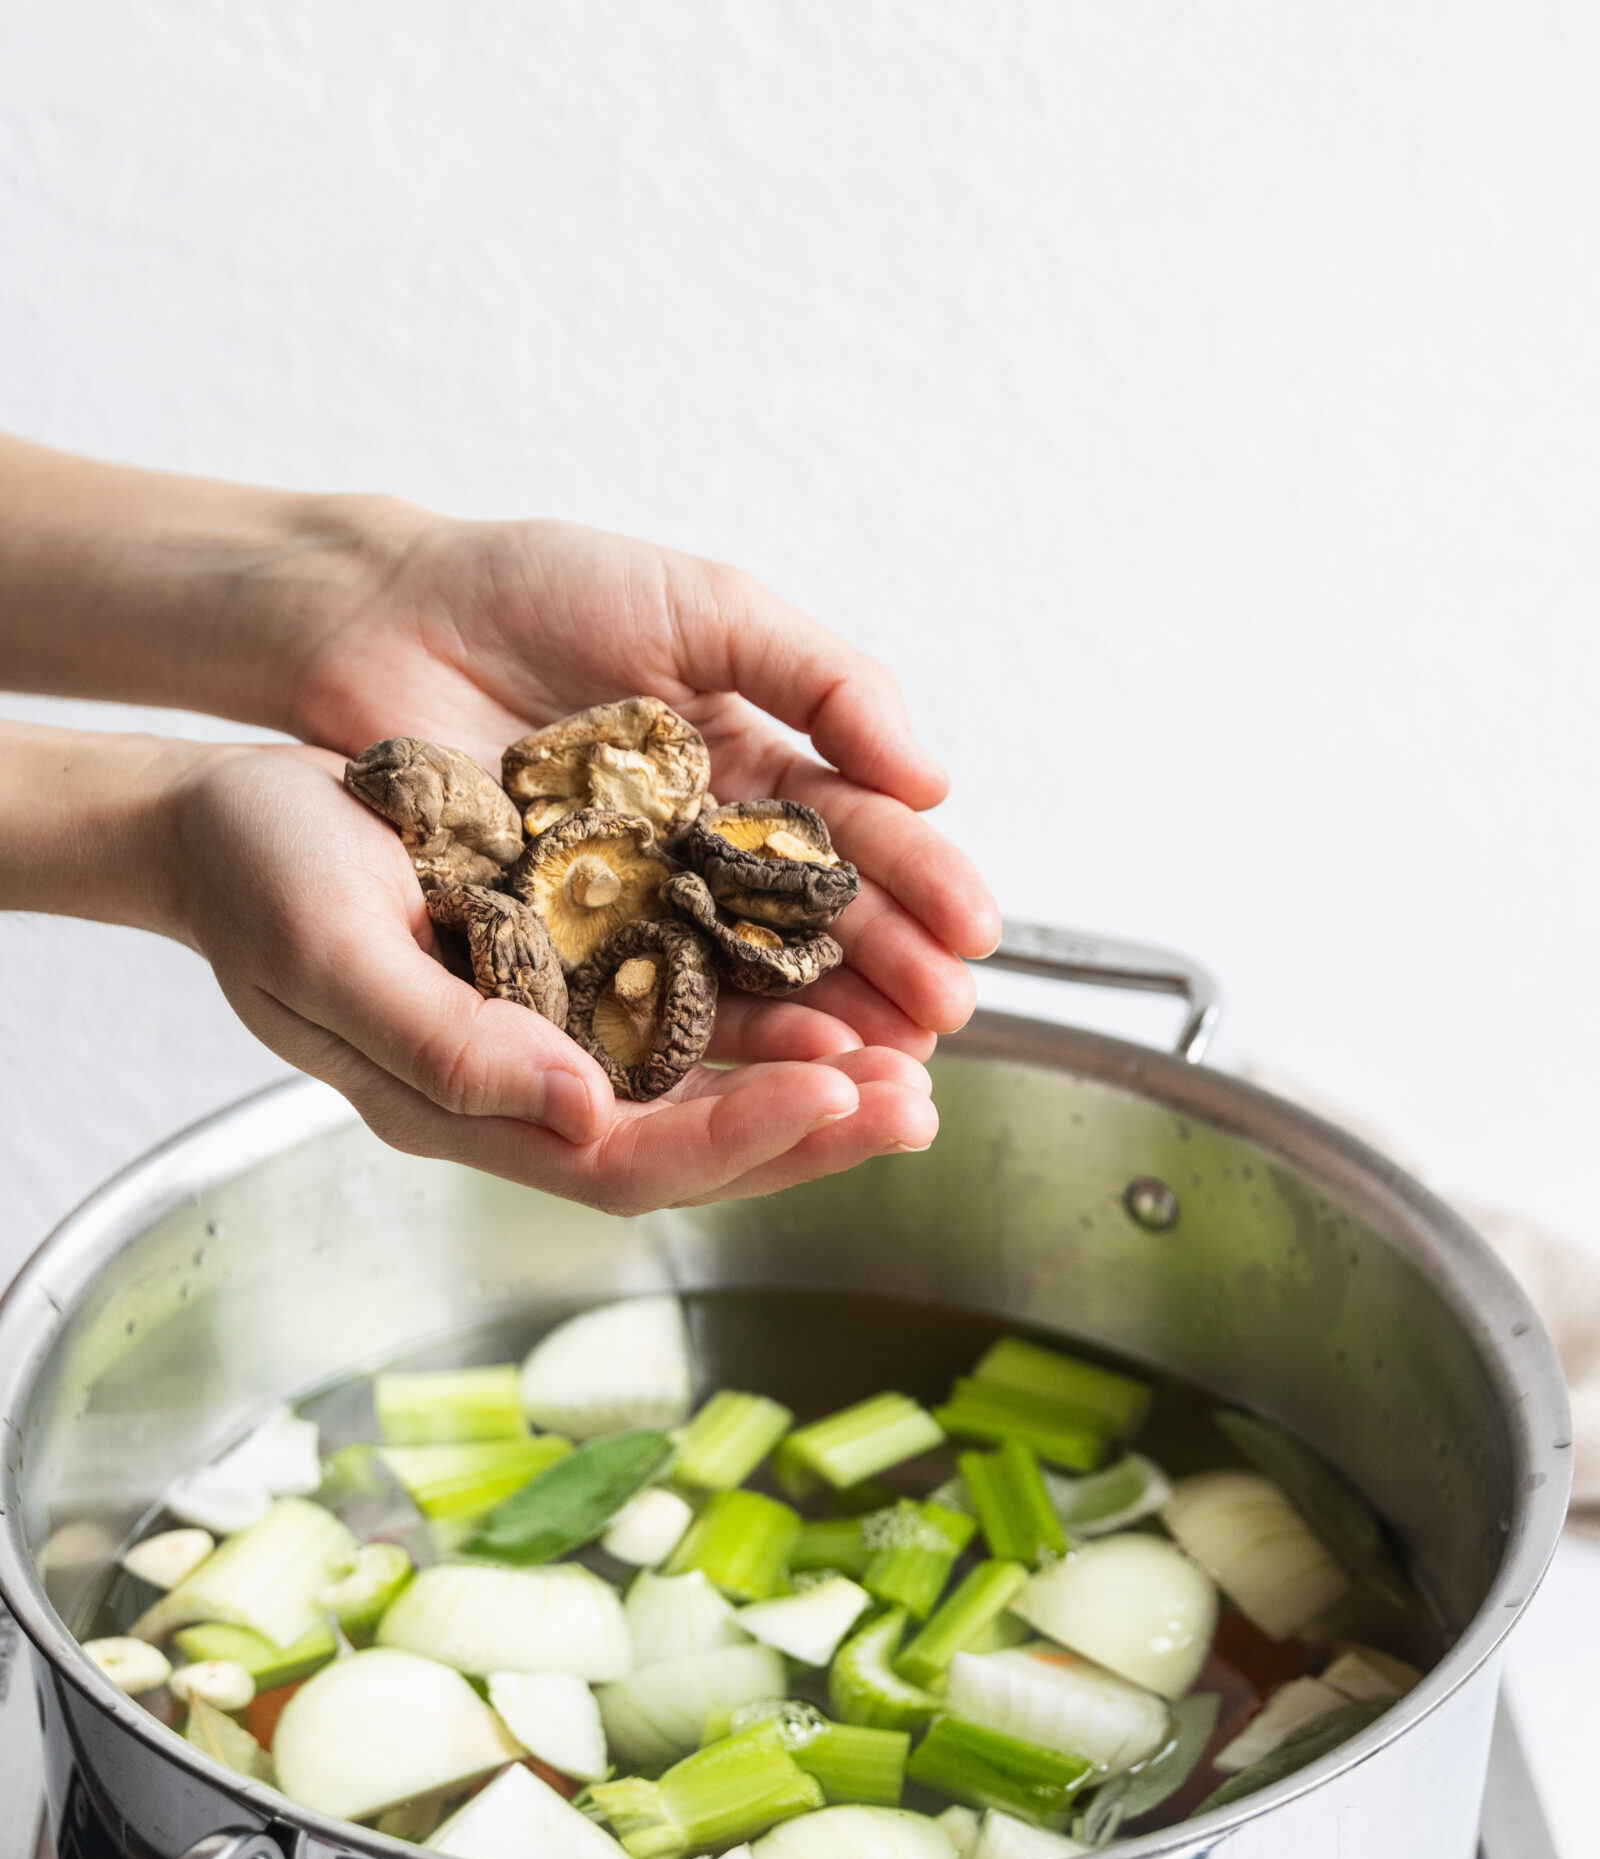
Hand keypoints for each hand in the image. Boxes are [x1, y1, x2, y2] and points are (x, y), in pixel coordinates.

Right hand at [168, 744, 942, 1211]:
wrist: (216, 815)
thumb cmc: (255, 878)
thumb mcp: (331, 953)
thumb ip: (448, 1043)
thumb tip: (582, 1113)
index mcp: (467, 1107)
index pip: (627, 1160)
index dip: (738, 1139)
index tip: (839, 1092)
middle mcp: (528, 1090)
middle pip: (693, 1144)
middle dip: (811, 1130)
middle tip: (918, 1102)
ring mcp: (556, 1037)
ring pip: (706, 1087)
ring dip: (812, 1078)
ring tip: (913, 1059)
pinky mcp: (577, 971)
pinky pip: (692, 1014)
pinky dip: (770, 1009)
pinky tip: (840, 988)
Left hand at [281, 511, 1000, 1059]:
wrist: (380, 612)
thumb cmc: (537, 588)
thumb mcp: (706, 605)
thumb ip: (824, 679)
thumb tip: (935, 778)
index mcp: (751, 774)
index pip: (858, 841)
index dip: (919, 886)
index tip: (972, 934)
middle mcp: (704, 855)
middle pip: (815, 930)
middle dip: (889, 976)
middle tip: (944, 1018)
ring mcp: (634, 909)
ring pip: (743, 982)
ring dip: (820, 1027)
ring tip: (881, 1063)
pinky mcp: (558, 950)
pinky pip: (640, 1004)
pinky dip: (702, 1040)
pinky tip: (761, 1068)